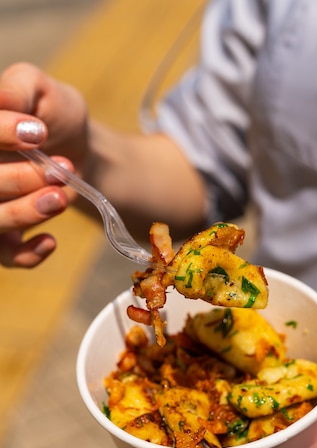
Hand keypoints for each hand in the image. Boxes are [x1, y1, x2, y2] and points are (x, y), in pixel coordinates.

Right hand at [0, 62, 86, 266]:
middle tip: (60, 169)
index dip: (1, 135)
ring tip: (60, 197)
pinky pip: (5, 257)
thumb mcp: (38, 90)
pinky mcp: (4, 238)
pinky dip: (27, 254)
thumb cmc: (52, 115)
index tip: (38, 131)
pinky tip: (49, 240)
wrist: (79, 150)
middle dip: (19, 179)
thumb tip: (0, 100)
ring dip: (25, 212)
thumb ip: (17, 89)